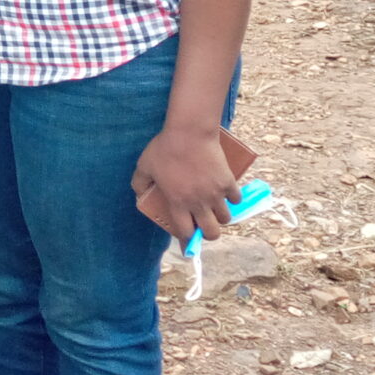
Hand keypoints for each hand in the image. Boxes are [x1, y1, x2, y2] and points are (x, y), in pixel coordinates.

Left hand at [132, 125, 237, 243]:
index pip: (186, 232)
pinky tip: (225, 193)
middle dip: (208, 234)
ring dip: (220, 216)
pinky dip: (232, 198)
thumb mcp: (144, 165)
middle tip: (204, 225)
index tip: (187, 242)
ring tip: (214, 208)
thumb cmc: (165, 148)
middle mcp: (198, 203)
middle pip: (212, 233)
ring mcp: (216, 194)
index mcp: (178, 202)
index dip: (187, 240)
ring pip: (225, 218)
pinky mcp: (228, 182)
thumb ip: (139, 183)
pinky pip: (236, 199)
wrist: (189, 132)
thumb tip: (139, 195)